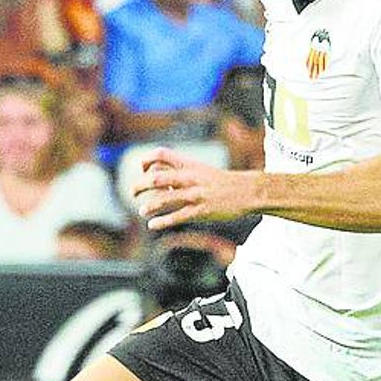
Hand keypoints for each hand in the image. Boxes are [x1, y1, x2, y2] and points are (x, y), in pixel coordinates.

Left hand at [131, 147, 257, 230]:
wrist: (247, 191)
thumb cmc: (222, 182)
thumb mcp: (201, 170)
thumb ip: (181, 173)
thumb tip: (159, 181)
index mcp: (190, 165)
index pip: (162, 154)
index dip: (147, 160)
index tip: (142, 169)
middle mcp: (190, 177)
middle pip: (157, 177)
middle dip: (140, 185)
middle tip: (133, 192)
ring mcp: (196, 194)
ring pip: (165, 199)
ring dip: (149, 206)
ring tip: (142, 210)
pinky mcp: (202, 210)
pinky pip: (177, 216)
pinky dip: (162, 221)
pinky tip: (153, 225)